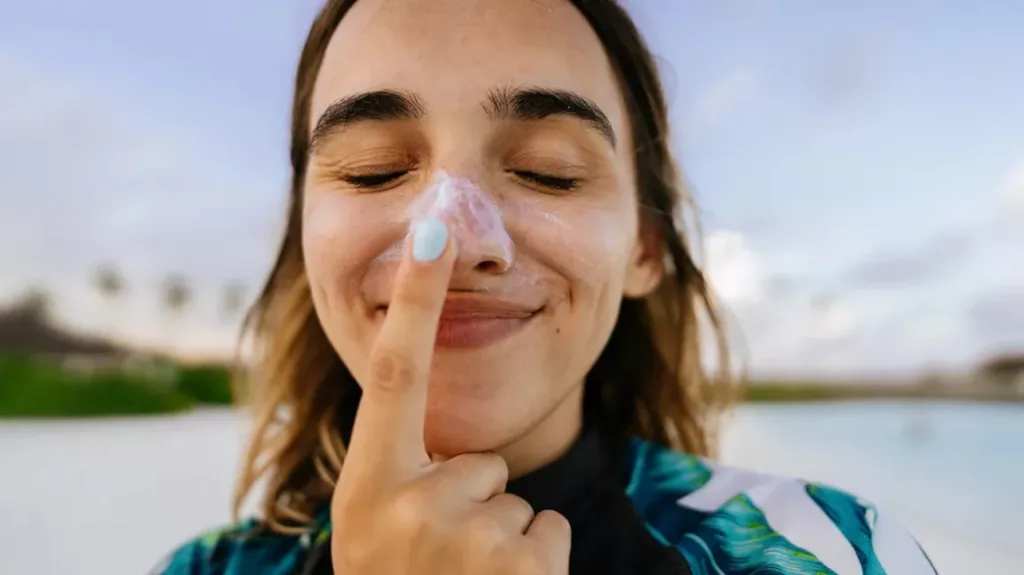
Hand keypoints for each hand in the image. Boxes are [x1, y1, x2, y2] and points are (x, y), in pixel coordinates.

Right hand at [331, 218, 570, 573]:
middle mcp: (410, 506)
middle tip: (438, 560)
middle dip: (473, 502)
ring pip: (514, 499)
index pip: (393, 374)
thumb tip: (446, 430)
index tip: (433, 229)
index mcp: (368, 486)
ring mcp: (469, 540)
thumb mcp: (372, 531)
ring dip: (499, 538)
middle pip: (480, 459)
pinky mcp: (525, 566)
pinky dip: (532, 559)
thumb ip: (400, 472)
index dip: (412, 299)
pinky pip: (546, 529)